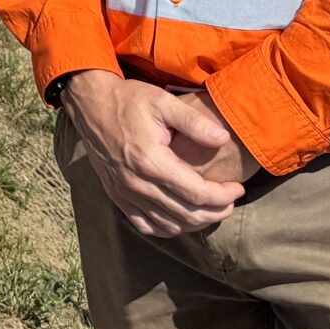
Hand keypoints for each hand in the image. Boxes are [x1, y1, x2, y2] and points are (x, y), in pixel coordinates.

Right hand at [58, 71, 250, 238]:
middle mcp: (138, 184)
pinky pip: (147, 226)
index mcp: (152, 162)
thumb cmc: (129, 101)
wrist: (91, 105)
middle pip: (187, 214)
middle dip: (216, 211)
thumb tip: (224, 139)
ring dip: (196, 222)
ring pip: (170, 225)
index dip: (223, 196)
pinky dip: (169, 228)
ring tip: (211, 208)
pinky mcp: (118, 197)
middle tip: (230, 200)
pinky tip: (181, 218)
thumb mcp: (163, 102)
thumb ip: (194, 122)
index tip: (238, 187)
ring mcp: (126, 194)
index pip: (197, 193)